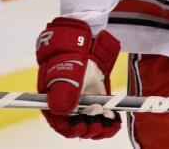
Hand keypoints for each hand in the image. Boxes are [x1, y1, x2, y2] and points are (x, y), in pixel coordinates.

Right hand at [35, 17, 120, 138]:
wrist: (86, 39)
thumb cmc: (71, 53)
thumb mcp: (67, 69)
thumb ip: (64, 89)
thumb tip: (61, 110)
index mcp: (54, 98)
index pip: (58, 121)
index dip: (68, 128)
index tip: (80, 127)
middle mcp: (68, 103)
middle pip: (75, 126)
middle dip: (86, 129)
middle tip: (96, 125)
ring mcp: (83, 102)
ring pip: (90, 123)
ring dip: (99, 128)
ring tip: (107, 124)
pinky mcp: (97, 98)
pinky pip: (102, 116)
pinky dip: (109, 122)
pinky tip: (114, 123)